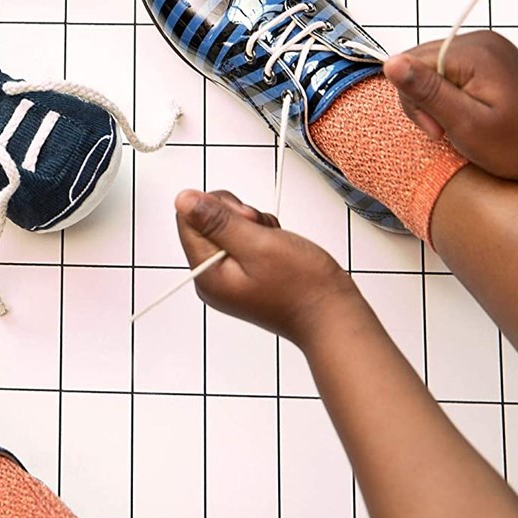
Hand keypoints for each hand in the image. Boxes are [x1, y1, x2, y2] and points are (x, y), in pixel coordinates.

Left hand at [174, 189, 356, 346]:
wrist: (333, 316)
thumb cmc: (304, 288)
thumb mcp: (257, 244)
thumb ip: (217, 221)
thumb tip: (183, 200)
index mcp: (207, 274)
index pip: (187, 220)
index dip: (216, 208)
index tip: (245, 218)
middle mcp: (212, 278)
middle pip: (205, 223)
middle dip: (236, 216)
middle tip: (261, 230)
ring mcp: (229, 278)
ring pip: (227, 228)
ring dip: (253, 226)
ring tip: (274, 243)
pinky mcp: (244, 275)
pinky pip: (242, 242)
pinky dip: (261, 237)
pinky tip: (277, 248)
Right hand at [384, 30, 517, 181]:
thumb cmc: (517, 145)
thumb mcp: (466, 125)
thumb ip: (428, 92)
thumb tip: (391, 63)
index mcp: (475, 52)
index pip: (410, 62)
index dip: (414, 98)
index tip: (437, 128)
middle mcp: (480, 41)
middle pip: (418, 63)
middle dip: (424, 99)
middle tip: (446, 129)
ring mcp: (484, 48)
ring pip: (429, 68)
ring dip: (434, 99)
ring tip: (457, 123)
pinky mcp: (485, 59)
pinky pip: (446, 71)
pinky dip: (448, 94)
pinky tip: (464, 111)